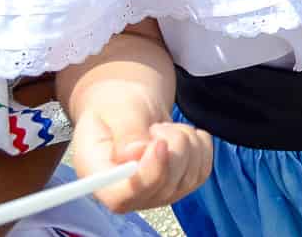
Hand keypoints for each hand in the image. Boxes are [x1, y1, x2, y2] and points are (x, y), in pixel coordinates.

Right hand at [72, 108, 212, 211]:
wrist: (131, 108)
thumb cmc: (119, 105)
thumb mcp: (119, 108)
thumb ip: (127, 131)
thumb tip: (136, 154)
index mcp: (98, 176)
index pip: (122, 197)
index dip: (148, 175)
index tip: (160, 144)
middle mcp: (126, 193)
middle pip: (163, 188)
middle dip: (172, 147)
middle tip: (157, 126)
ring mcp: (155, 194)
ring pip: (188, 178)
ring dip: (186, 143)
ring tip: (165, 128)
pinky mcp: (178, 187)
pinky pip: (202, 171)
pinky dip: (199, 147)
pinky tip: (180, 135)